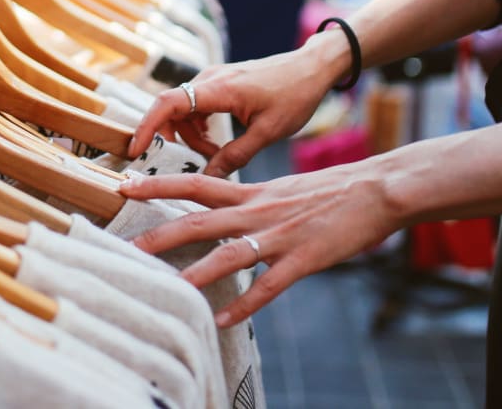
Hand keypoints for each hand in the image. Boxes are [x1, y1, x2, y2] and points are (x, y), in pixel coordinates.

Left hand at [118, 158, 402, 326]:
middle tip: (127, 245)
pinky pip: (270, 286)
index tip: (126, 183)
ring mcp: (281, 235)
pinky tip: (226, 319)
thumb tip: (226, 211)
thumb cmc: (331, 189)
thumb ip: (253, 200)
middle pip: (201, 218)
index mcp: (253, 191)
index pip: (196, 182)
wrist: (376, 188)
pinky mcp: (304, 258)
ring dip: (197, 271)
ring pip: (231, 253)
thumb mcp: (283, 188)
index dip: (159, 184)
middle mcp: (259, 209)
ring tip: (170, 288)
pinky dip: (246, 304)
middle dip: (162, 232)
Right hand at [128, 42, 347, 176]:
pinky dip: (199, 125)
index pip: (169, 103)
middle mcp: (211, 78)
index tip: (136, 150)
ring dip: (190, 134)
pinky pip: (196, 104)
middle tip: (198, 159)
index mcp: (220, 88)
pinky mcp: (220, 81)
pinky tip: (218, 141)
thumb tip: (207, 179)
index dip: (147, 126)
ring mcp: (214, 78)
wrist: (312, 67)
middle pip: (172, 109)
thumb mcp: (268, 132)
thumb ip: (235, 156)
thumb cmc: (295, 95)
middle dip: (175, 138)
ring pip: (184, 109)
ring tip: (217, 152)